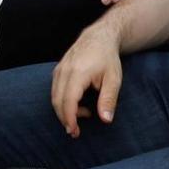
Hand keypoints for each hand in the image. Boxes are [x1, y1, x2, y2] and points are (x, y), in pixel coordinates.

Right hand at [49, 24, 123, 138]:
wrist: (99, 37)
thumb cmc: (108, 58)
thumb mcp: (114, 79)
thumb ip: (108, 100)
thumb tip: (106, 119)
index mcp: (78, 73)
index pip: (68, 100)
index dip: (69, 118)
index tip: (74, 131)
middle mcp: (65, 70)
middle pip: (57, 100)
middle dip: (64, 118)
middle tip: (75, 132)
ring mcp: (59, 69)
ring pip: (54, 95)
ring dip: (63, 110)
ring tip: (82, 116)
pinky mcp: (58, 69)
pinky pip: (55, 89)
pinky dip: (62, 101)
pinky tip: (77, 104)